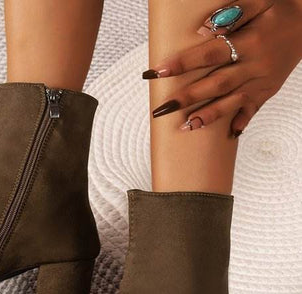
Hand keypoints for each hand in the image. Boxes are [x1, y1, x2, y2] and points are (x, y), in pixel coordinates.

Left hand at [143, 0, 301, 136]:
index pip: (209, 54)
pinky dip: (240, 121)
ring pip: (230, 102)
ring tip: (185, 126)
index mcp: (249, 42)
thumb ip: (232, 13)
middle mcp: (254, 65)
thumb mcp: (261, 0)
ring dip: (207, 116)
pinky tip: (227, 134)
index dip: (183, 64)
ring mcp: (260, 81)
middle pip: (215, 85)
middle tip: (161, 109)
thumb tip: (203, 29)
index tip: (158, 71)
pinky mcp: (267, 91)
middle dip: (187, 98)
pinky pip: (252, 109)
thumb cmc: (280, 10)